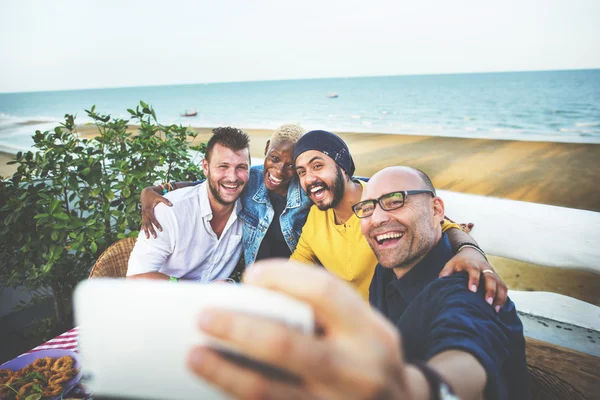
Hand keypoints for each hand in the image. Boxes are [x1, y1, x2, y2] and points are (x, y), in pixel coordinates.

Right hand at [140, 186, 171, 238]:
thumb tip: (172, 205)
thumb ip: (165, 200)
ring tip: (147, 238)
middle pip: (148, 223)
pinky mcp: (143, 214)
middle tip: (155, 237)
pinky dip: (143, 227)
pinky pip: (142, 222)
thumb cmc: (153, 195)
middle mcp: (144, 213)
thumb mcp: (159, 196)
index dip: (157, 224)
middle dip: (151, 230)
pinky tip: (143, 232)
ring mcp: (143, 214)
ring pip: (144, 224)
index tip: (161, 230)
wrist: (145, 192)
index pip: (153, 219)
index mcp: (148, 209)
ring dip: (146, 231)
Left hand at [187, 260, 410, 399]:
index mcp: (371, 333)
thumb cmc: (369, 357)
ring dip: (225, 372)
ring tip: (195, 356)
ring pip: (269, 391)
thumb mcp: (363, 328)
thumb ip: (321, 309)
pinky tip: (221, 385)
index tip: (249, 275)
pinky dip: (240, 397)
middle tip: (204, 317)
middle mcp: (357, 371)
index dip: (282, 276)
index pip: (324, 291)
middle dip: (238, 329)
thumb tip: (252, 291)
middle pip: (286, 345)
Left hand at [439, 248, 506, 311]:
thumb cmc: (460, 262)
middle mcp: (485, 268)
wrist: (472, 253)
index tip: (472, 291)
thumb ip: (446, 272)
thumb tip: (440, 282)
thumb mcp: (451, 264)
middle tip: (488, 303)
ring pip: (500, 284)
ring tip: (495, 310)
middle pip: (490, 278)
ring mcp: (493, 273)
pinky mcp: (498, 278)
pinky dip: (503, 298)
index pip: (474, 270)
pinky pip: (504, 288)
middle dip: (490, 291)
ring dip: (499, 296)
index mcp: (472, 264)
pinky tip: (498, 309)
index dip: (474, 280)